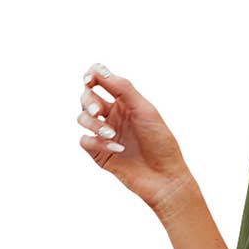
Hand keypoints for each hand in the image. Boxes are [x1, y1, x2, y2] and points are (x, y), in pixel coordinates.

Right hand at [77, 62, 195, 215]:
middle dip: (89, 101)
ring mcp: (105, 134)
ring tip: (111, 135)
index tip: (90, 79)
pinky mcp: (100, 154)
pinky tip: (117, 149)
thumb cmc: (161, 143)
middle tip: (99, 111)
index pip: (100, 81)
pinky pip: (85, 141)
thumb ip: (123, 88)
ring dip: (92, 123)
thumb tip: (98, 70)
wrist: (166, 178)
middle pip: (87, 97)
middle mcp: (113, 116)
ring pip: (82, 118)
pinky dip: (96, 142)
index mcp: (125, 103)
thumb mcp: (145, 110)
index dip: (91, 76)